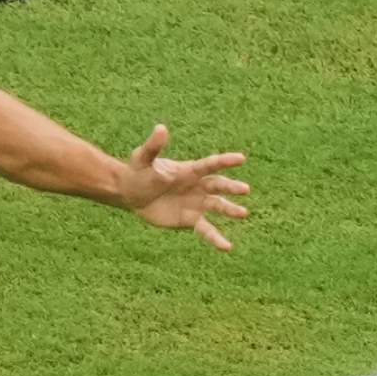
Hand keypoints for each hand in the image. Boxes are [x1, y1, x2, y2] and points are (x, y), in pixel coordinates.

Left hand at [119, 124, 250, 251]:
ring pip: (218, 207)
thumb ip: (153, 146)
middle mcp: (198, 186)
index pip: (210, 165)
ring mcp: (197, 204)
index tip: (241, 158)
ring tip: (243, 214)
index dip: (225, 161)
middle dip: (231, 188)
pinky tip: (227, 247)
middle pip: (218, 186)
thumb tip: (160, 128)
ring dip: (230, 210)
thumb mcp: (142, 159)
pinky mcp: (191, 220)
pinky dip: (217, 239)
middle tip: (245, 189)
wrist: (130, 194)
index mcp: (190, 170)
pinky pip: (207, 230)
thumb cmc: (138, 172)